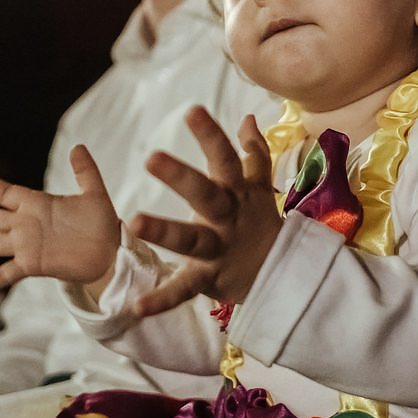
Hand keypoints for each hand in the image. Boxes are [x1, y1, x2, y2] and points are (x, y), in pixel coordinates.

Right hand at [0, 146, 120, 295]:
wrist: (111, 254)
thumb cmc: (102, 224)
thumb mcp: (94, 193)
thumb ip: (85, 171)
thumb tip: (77, 146)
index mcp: (36, 204)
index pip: (6, 192)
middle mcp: (25, 225)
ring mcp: (25, 246)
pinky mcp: (31, 265)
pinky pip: (3, 274)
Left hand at [130, 108, 282, 317]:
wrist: (283, 274)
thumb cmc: (260, 222)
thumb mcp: (259, 186)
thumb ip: (253, 151)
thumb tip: (247, 116)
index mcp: (237, 192)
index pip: (225, 159)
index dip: (210, 136)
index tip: (192, 111)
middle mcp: (228, 218)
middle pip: (206, 194)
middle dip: (181, 176)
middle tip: (151, 157)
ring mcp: (219, 249)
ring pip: (192, 239)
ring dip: (165, 231)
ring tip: (135, 221)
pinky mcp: (209, 280)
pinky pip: (185, 290)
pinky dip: (163, 299)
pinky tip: (137, 306)